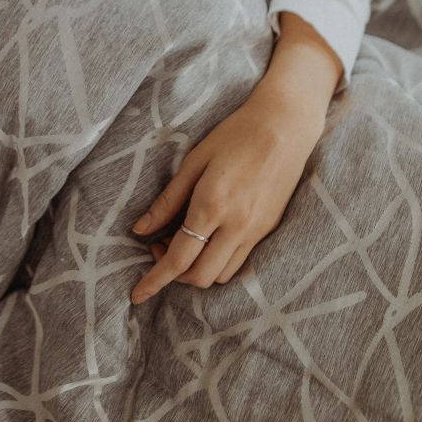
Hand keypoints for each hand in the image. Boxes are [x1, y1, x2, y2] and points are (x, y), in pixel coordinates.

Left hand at [127, 81, 333, 304]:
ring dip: (197, 270)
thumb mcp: (193, 162)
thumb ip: (167, 201)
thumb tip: (140, 230)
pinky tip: (209, 238)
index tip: (136, 294)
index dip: (154, 280)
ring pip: (221, 275)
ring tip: (184, 241)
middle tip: (160, 247)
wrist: (285, 126)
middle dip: (174, 276)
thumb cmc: (234, 136)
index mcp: (212, 205)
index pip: (178, 259)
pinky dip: (218, 262)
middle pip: (200, 277)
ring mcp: (256, 230)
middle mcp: (236, 225)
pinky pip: (239, 261)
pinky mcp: (269, 229)